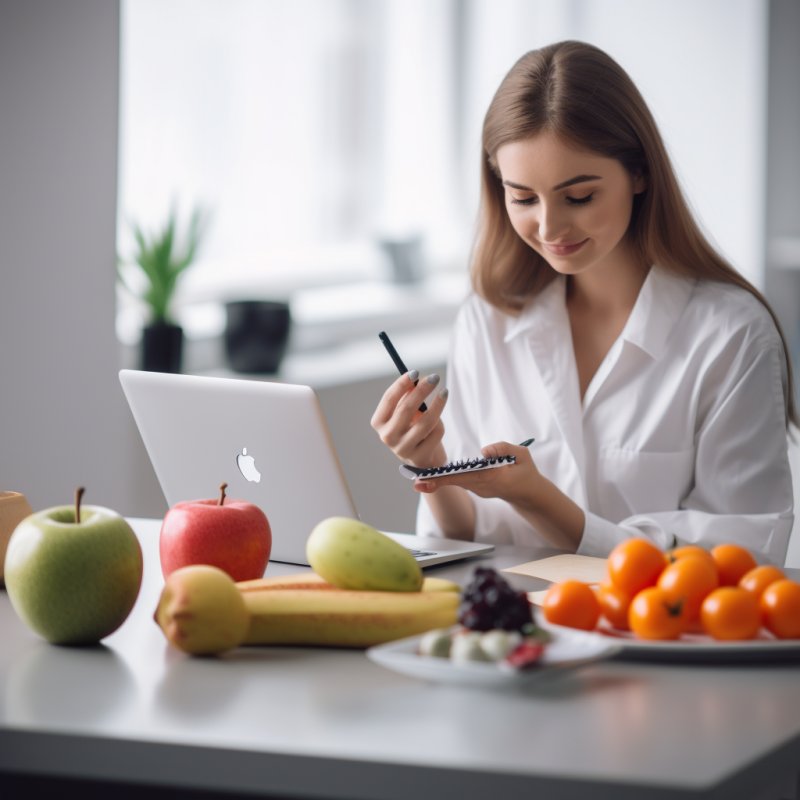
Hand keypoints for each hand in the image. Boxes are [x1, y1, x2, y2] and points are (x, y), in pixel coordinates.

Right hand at [370, 370, 448, 466]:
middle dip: (422, 390)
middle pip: (406, 409)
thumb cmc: (411, 428)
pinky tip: (439, 421)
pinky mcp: (419, 457)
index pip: (389, 399)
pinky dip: (440, 423)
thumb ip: (407, 396)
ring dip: (437, 404)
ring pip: (425, 422)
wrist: (421, 458)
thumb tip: (415, 380)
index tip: (415, 372)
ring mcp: (403, 449)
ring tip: (444, 392)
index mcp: (379, 422)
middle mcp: (387, 436)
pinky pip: (435, 433)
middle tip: (435, 377)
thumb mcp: (405, 412)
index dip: (401, 384)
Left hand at [414, 440, 540, 505]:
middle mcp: (482, 486)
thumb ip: (504, 449)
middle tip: (415, 481)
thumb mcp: (522, 456)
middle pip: (455, 482)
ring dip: (438, 480)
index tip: (429, 480)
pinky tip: (432, 478)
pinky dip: (447, 479)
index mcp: (493, 478)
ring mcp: (479, 490)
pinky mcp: (477, 489)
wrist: (530, 494)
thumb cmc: (526, 472)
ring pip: (456, 483)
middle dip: (435, 481)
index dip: (446, 477)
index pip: (465, 476)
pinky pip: (460, 482)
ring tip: (417, 479)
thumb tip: (483, 451)